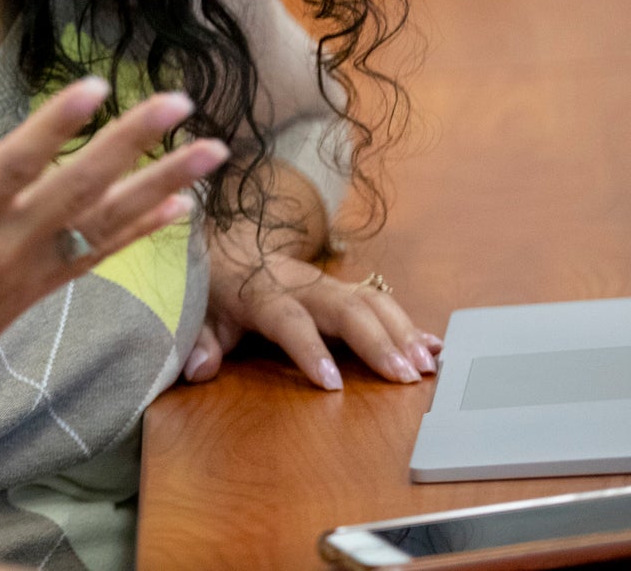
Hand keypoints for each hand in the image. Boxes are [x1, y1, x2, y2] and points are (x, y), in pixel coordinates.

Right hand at [0, 69, 228, 505]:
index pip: (14, 165)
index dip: (54, 128)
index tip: (97, 88)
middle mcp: (2, 244)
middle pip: (77, 187)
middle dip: (132, 143)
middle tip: (181, 103)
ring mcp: (28, 271)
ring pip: (103, 220)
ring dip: (161, 184)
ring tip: (212, 152)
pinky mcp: (41, 291)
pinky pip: (99, 256)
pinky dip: (139, 228)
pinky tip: (180, 205)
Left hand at [183, 227, 442, 390]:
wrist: (229, 246)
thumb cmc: (215, 286)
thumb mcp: (197, 311)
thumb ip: (198, 340)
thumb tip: (197, 369)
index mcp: (261, 294)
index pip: (288, 319)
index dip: (309, 349)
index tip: (331, 384)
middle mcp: (300, 285)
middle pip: (344, 308)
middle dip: (377, 341)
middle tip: (405, 376)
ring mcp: (326, 284)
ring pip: (370, 300)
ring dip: (401, 332)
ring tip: (427, 365)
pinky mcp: (342, 288)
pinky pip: (380, 301)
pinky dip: (408, 324)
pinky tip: (433, 346)